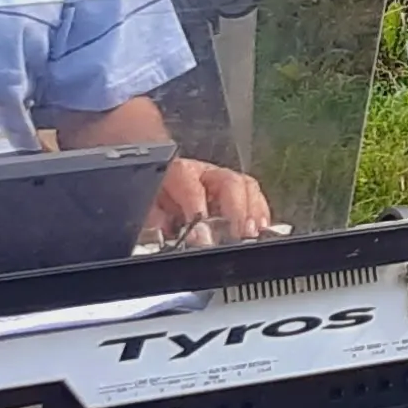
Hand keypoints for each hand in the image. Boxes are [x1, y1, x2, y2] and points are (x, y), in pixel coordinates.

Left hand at [149, 157, 275, 247]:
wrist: (159, 180)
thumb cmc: (155, 195)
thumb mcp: (145, 207)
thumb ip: (151, 218)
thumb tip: (158, 231)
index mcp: (179, 173)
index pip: (192, 186)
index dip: (198, 209)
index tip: (201, 234)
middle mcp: (206, 174)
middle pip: (229, 183)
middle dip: (236, 210)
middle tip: (235, 234)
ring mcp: (225, 182)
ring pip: (247, 188)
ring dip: (252, 212)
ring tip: (253, 232)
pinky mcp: (237, 195)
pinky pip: (255, 199)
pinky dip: (260, 215)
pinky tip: (262, 230)